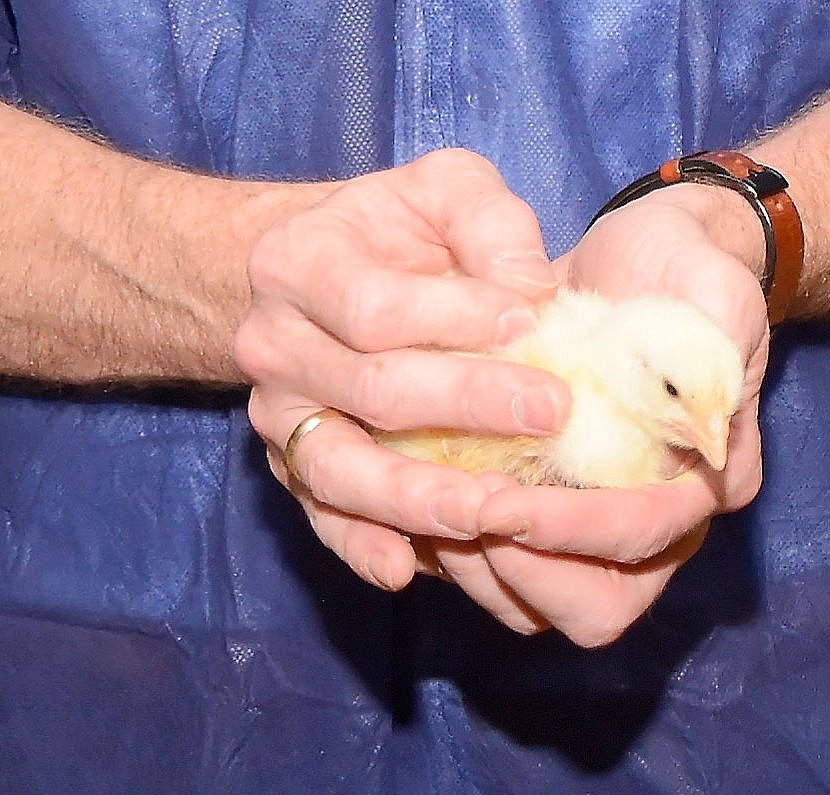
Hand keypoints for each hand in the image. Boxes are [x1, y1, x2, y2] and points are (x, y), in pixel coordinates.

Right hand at [235, 149, 570, 591]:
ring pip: (340, 469)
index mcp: (301, 262)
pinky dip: (360, 546)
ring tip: (489, 512)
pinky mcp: (293, 466)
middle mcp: (275, 345)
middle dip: (467, 406)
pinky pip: (322, 515)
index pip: (376, 307)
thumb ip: (489, 221)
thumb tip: (530, 292)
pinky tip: (407, 569)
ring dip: (418, 497)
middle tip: (553, 413)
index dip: (455, 319)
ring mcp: (280, 416)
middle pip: (371, 390)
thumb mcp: (443, 189)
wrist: (316, 270)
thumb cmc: (396, 230)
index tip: (530, 323)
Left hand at [423, 185, 771, 646]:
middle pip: (594, 609)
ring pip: (531, 604)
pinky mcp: (536, 512)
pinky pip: (489, 570)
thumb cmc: (691, 273)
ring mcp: (589, 525)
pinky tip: (411, 493)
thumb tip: (709, 452)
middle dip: (519, 572)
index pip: (638, 541)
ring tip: (427, 500)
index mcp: (698, 488)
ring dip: (473, 567)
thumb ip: (722, 368)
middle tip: (461, 510)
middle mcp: (649, 525)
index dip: (569, 531)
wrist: (649, 253)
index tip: (500, 499)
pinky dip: (445, 546)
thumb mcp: (722, 299)